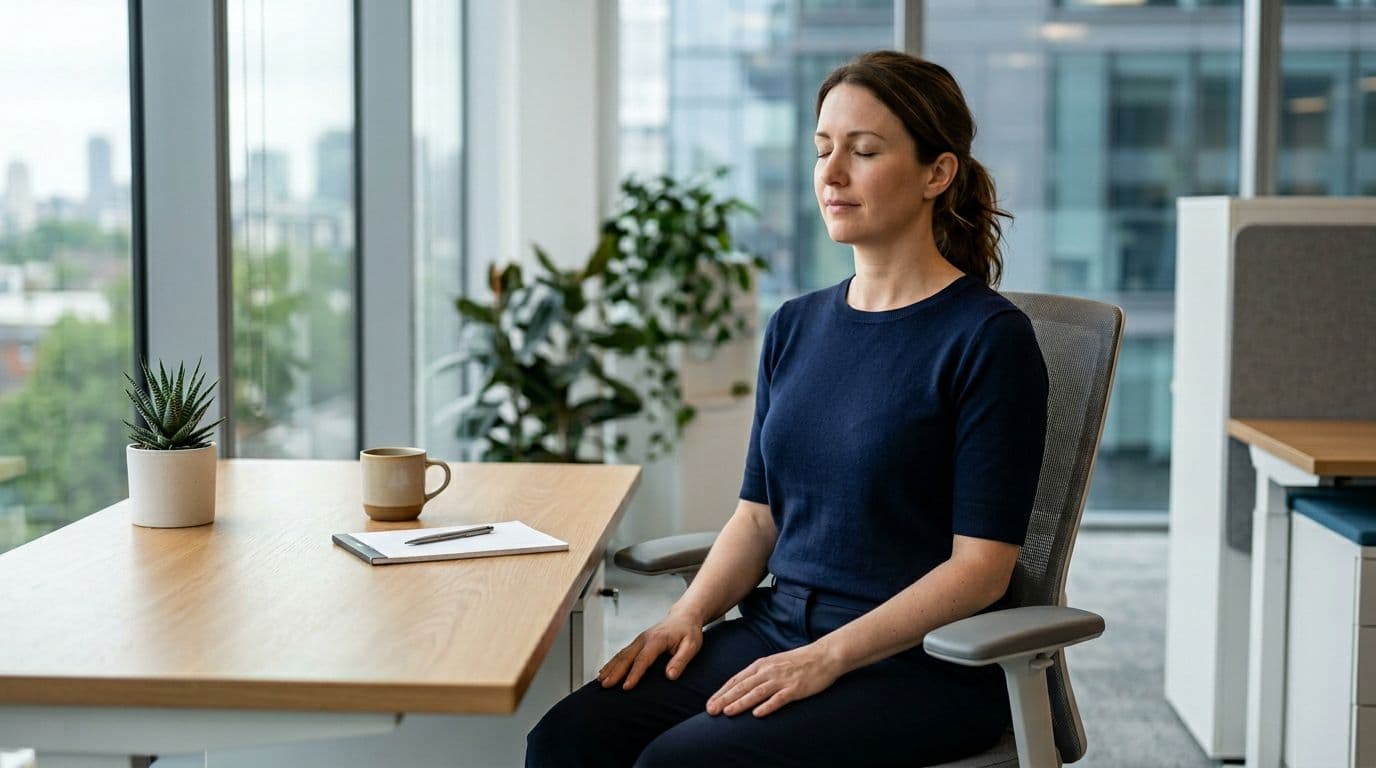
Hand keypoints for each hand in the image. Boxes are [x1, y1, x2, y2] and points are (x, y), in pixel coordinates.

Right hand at [597, 607, 703, 689]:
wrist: (684, 616)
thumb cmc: (689, 632)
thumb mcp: (691, 646)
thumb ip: (681, 660)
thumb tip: (670, 676)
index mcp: (657, 639)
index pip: (643, 659)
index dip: (634, 674)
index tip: (626, 687)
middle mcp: (644, 638)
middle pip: (627, 656)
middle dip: (615, 672)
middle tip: (606, 685)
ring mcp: (639, 640)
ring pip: (621, 654)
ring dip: (610, 667)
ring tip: (601, 681)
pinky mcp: (638, 642)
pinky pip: (622, 653)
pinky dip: (612, 663)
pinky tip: (605, 671)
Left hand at [705, 644, 842, 717]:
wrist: (824, 655)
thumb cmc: (798, 661)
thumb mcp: (774, 663)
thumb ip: (759, 673)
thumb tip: (742, 686)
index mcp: (762, 664)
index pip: (737, 679)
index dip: (722, 692)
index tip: (710, 702)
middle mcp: (769, 671)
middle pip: (742, 686)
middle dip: (725, 699)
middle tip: (711, 710)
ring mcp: (782, 680)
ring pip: (756, 692)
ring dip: (740, 703)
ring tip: (727, 712)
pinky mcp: (795, 688)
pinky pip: (779, 698)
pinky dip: (767, 706)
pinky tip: (757, 714)